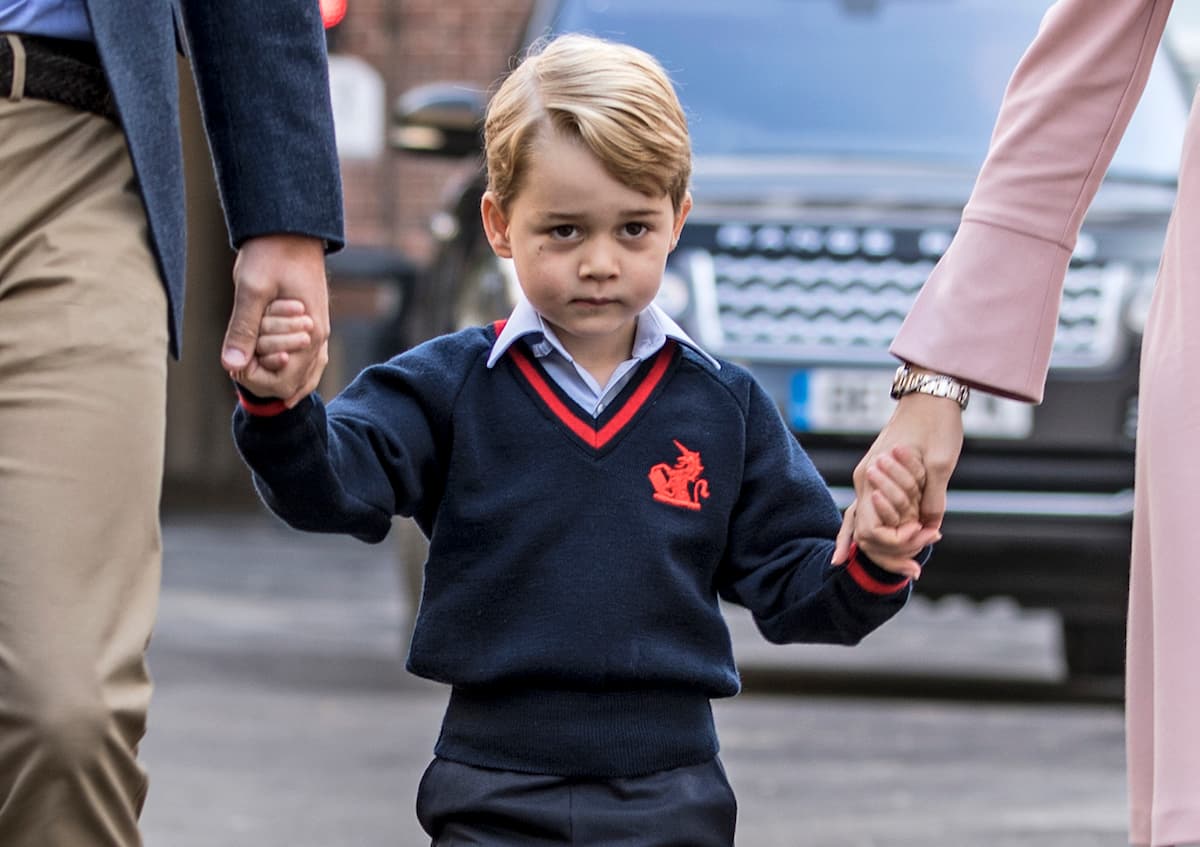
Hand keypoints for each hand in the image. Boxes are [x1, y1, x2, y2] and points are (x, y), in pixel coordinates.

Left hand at [221, 234, 328, 406]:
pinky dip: (290, 368)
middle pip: (294, 385)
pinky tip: (272, 365)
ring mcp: (319, 332)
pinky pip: (309, 361)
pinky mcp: (314, 324)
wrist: (291, 227)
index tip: (237, 357)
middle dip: (265, 376)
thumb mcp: (251, 289)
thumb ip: (243, 329)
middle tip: (242, 355)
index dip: (255, 377)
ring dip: (277, 374)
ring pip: (305, 376)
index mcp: (310, 334)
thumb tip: (231, 365)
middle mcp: (319, 338)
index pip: (284, 382)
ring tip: (253, 364)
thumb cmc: (271, 253)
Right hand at [833, 391, 963, 563]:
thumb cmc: (936, 425)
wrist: (929, 395)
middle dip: (890, 553)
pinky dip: (869, 532)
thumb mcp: (941, 464)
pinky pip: (867, 511)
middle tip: (916, 570)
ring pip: (862, 524)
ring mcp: (867, 478)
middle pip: (864, 533)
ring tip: (908, 568)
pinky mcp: (875, 476)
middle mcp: (864, 480)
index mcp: (872, 478)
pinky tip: (859, 551)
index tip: (926, 538)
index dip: (898, 543)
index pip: (871, 531)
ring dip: (884, 547)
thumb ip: (932, 499)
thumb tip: (929, 528)